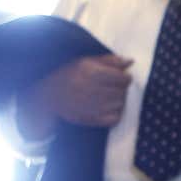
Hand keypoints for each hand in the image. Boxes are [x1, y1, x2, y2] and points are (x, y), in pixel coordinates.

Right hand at [18, 55, 133, 136]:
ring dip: (119, 100)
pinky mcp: (91, 119)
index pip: (123, 78)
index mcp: (92, 72)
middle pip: (122, 92)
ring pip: (120, 104)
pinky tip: (107, 107)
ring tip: (109, 96)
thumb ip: (110, 61)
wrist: (49, 96)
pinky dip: (115, 113)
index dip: (125, 77)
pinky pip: (115, 118)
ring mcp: (92, 106)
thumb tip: (130, 61)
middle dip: (121, 88)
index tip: (121, 77)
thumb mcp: (86, 62)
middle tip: (113, 87)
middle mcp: (92, 89)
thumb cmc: (69, 75)